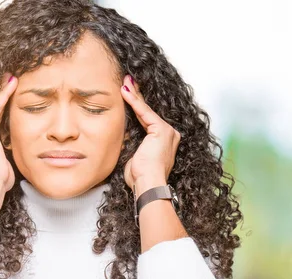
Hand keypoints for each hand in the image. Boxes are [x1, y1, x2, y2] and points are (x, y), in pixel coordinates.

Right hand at [0, 72, 17, 191]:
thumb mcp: (5, 163)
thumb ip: (8, 152)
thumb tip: (17, 151)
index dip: (3, 107)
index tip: (12, 94)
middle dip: (2, 95)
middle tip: (11, 80)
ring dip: (4, 91)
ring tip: (13, 78)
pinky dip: (4, 95)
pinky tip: (12, 85)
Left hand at [121, 75, 180, 196]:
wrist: (147, 184)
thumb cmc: (140, 177)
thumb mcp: (133, 156)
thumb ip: (132, 141)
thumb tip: (121, 131)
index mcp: (164, 142)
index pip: (147, 119)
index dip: (137, 107)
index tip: (128, 94)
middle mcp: (170, 135)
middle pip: (148, 112)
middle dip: (137, 96)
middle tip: (127, 81)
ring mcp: (168, 131)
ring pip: (146, 110)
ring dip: (134, 95)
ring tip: (124, 81)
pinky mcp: (162, 130)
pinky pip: (144, 112)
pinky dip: (134, 101)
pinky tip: (125, 91)